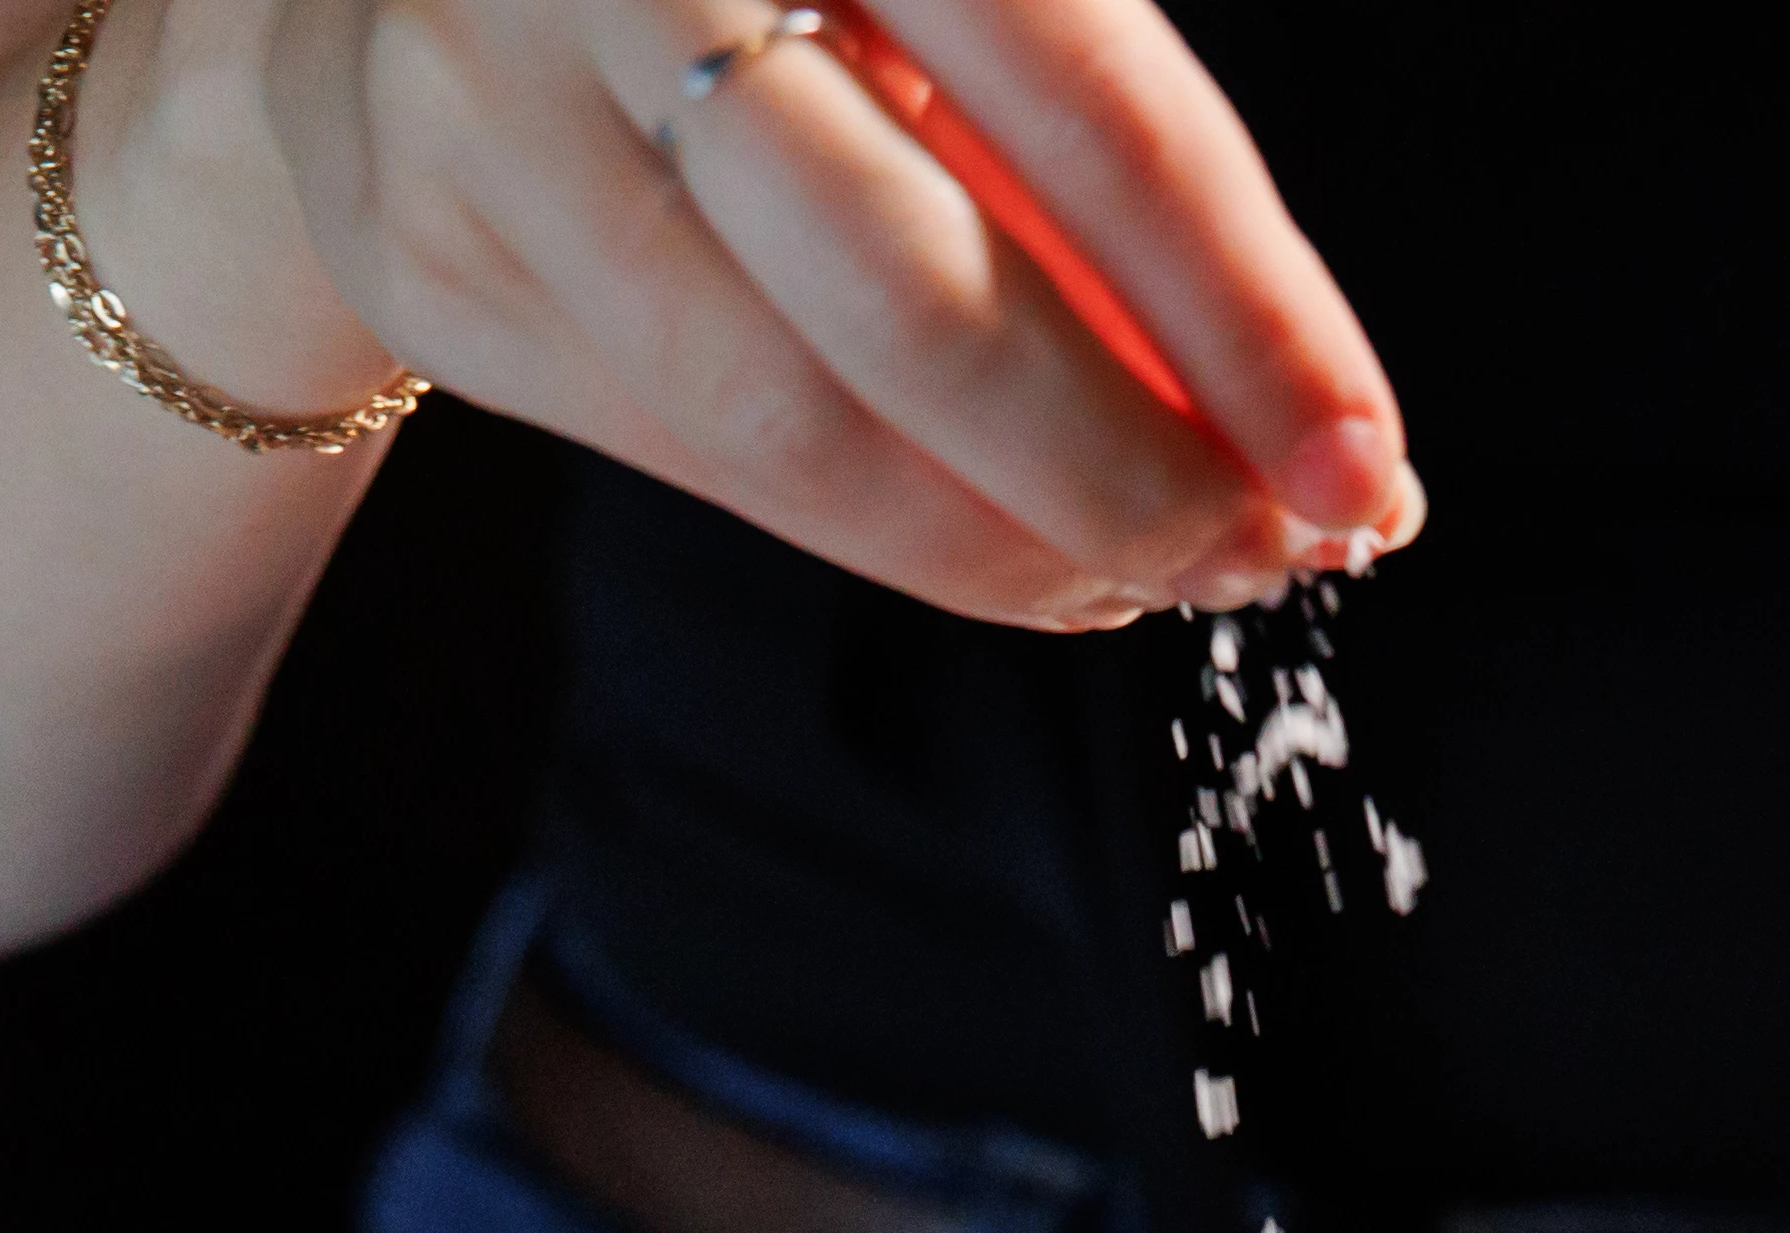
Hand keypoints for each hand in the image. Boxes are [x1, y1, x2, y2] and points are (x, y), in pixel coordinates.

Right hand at [245, 0, 1418, 622]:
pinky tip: (986, 546)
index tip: (1361, 468)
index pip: (1087, 101)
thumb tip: (1307, 423)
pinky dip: (869, 527)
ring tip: (1131, 573)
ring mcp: (489, 104)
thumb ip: (1088, 154)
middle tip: (1250, 555)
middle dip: (1120, 474)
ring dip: (1001, 544)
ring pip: (788, 418)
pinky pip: (688, 452)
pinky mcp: (428, 248)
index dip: (1244, 312)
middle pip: (918, 298)